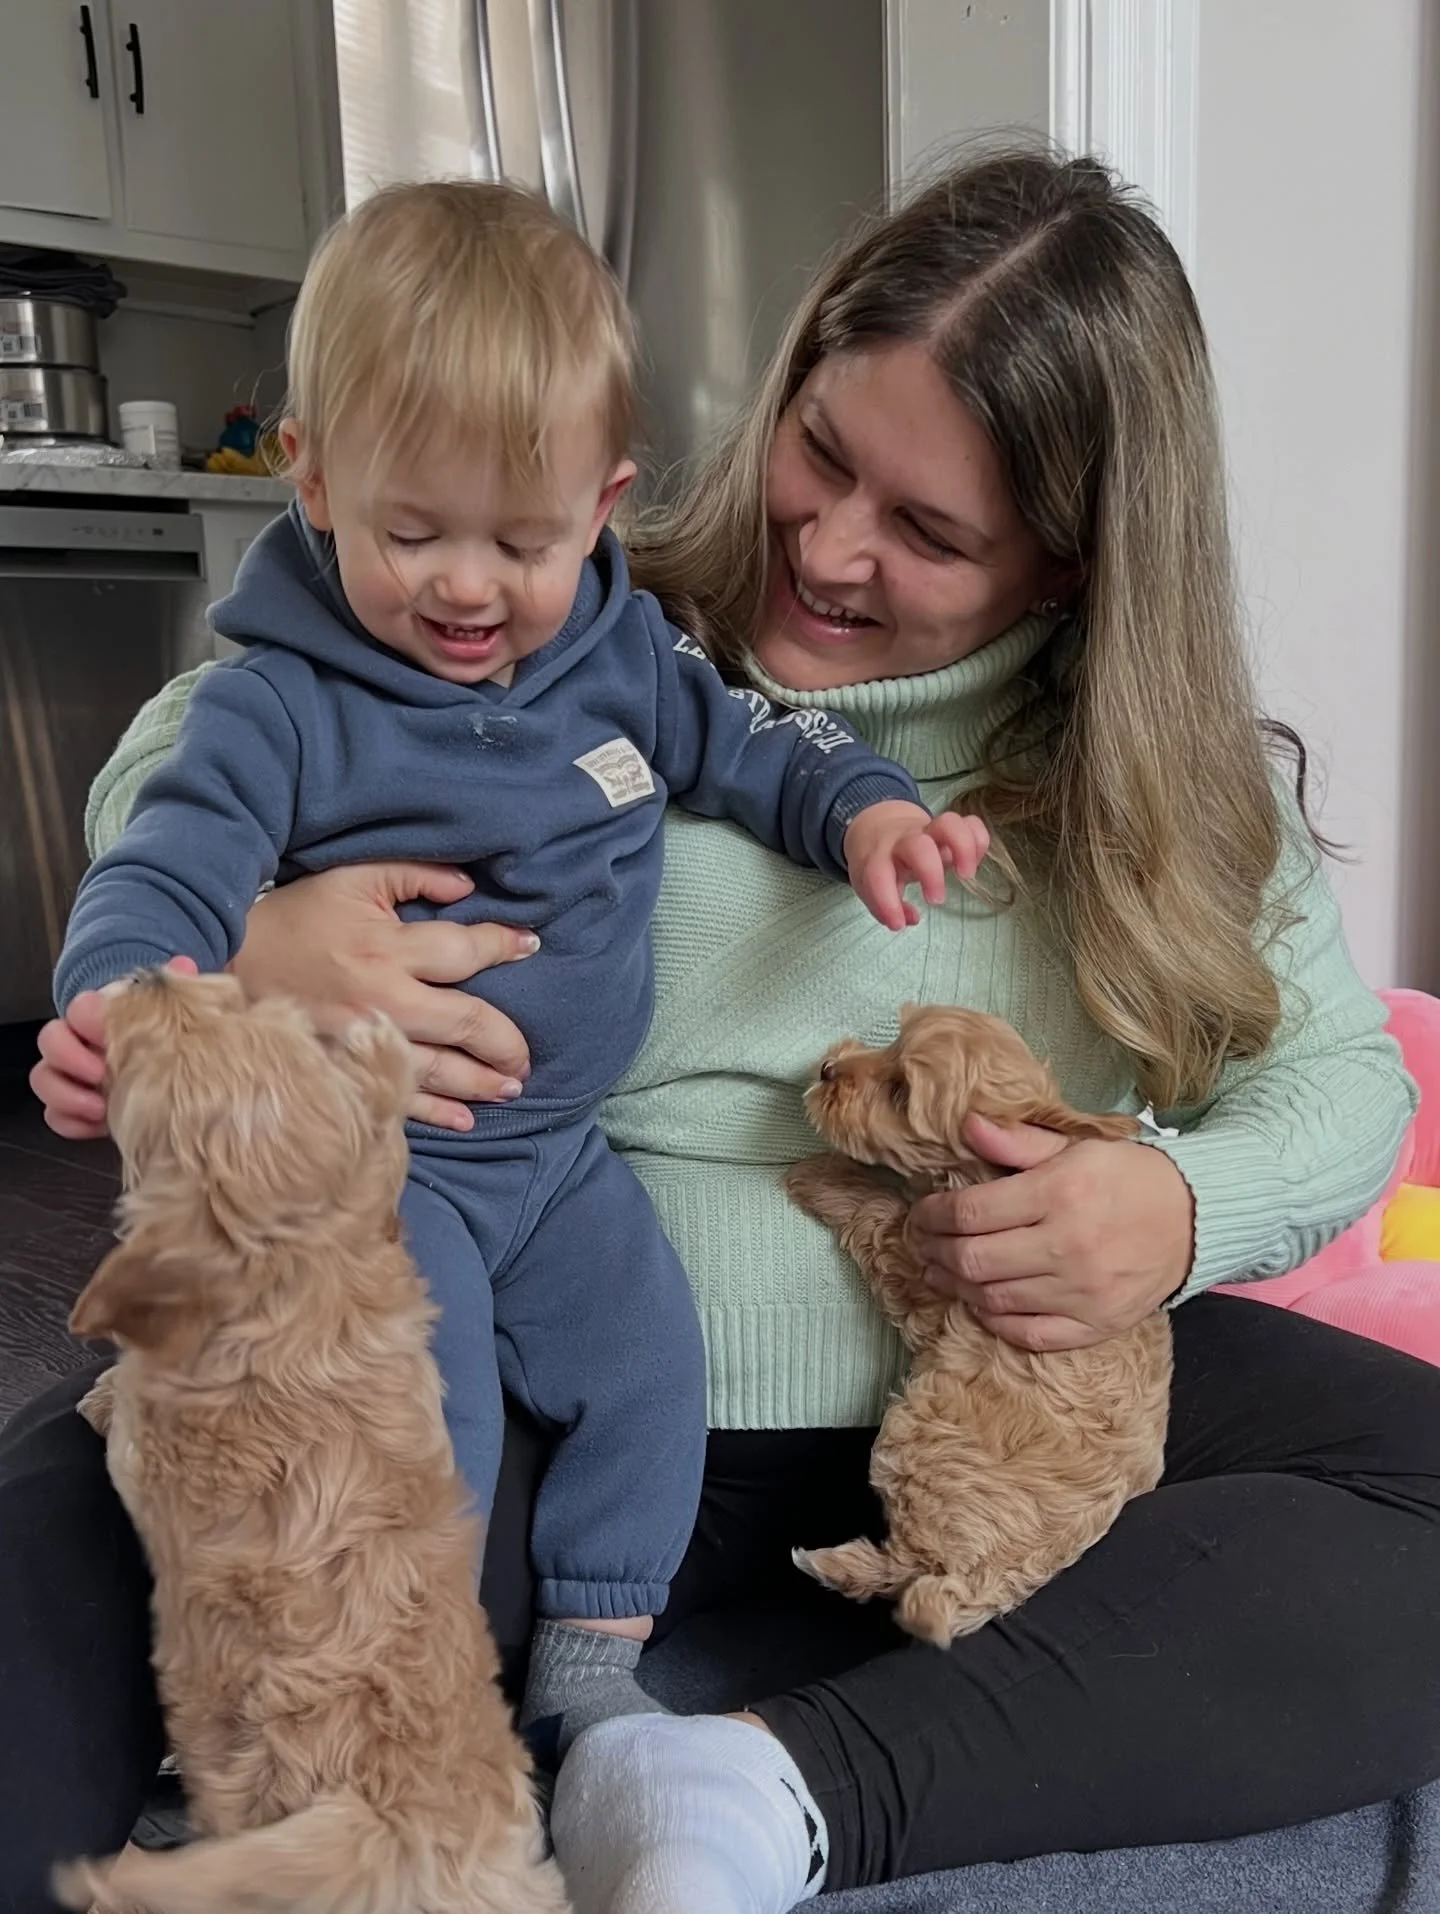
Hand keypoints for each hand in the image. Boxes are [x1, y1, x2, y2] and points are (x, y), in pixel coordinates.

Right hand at [31, 956, 197, 1139]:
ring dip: (67, 1096)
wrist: (161, 1064)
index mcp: (100, 1014)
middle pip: (50, 1041)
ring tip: (101, 1108)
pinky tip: (100, 1127)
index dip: (87, 1020)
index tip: (107, 1033)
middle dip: (71, 1059)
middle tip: (102, 1075)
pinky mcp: (74, 1107)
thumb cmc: (160, 1033)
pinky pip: (55, 1116)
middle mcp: (78, 1042)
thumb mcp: (173, 1010)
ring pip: (44, 1079)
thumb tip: (184, 964)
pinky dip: (72, 1123)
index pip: (79, 1008)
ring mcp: (72, 1076)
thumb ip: (176, 986)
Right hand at [232, 864, 535, 1131]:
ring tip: (511, 1084)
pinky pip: (399, 1099)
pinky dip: (438, 1112)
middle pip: (466, 1023)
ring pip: (440, 1070)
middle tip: (526, 1052)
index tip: (530, 946)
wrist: (222, 962)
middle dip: (506, 1040)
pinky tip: (466, 1118)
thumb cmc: (290, 918)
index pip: (465, 951)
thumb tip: (468, 888)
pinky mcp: (343, 1071)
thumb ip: (412, 875)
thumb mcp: (349, 879)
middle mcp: (382, 1000)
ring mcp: (363, 1043)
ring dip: (482, 1081)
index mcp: (385, 947)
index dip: (504, 947)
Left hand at [844, 802, 990, 930]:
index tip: (898, 924)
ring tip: (967, 875)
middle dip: (931, 873)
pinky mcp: (951, 827)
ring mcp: (930, 830)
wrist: (879, 827)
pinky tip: (974, 861)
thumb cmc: (880, 864)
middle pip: (918, 846)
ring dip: (964, 848)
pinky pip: (971, 823)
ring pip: (950, 824)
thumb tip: (909, 919)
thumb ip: (884, 908)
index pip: (878, 875)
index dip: (888, 902)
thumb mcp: (870, 887)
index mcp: (878, 857)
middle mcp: (905, 840)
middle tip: (936, 901)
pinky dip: (978, 840)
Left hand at [908, 1115, 1194, 1349]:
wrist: (1195, 1219)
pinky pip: (1029, 1334)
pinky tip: (980, 1303)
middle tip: (922, 1245)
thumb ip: (1019, 1141)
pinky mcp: (1096, 1325)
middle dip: (935, 1252)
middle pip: (973, 1260)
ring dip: (957, 1287)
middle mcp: (1068, 1246)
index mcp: (1060, 1193)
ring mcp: (1082, 1293)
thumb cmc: (1128, 1176)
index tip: (921, 1214)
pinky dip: (995, 1321)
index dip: (933, 1215)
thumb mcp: (1076, 1147)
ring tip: (941, 1272)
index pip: (971, 1212)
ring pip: (993, 1299)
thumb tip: (966, 1125)